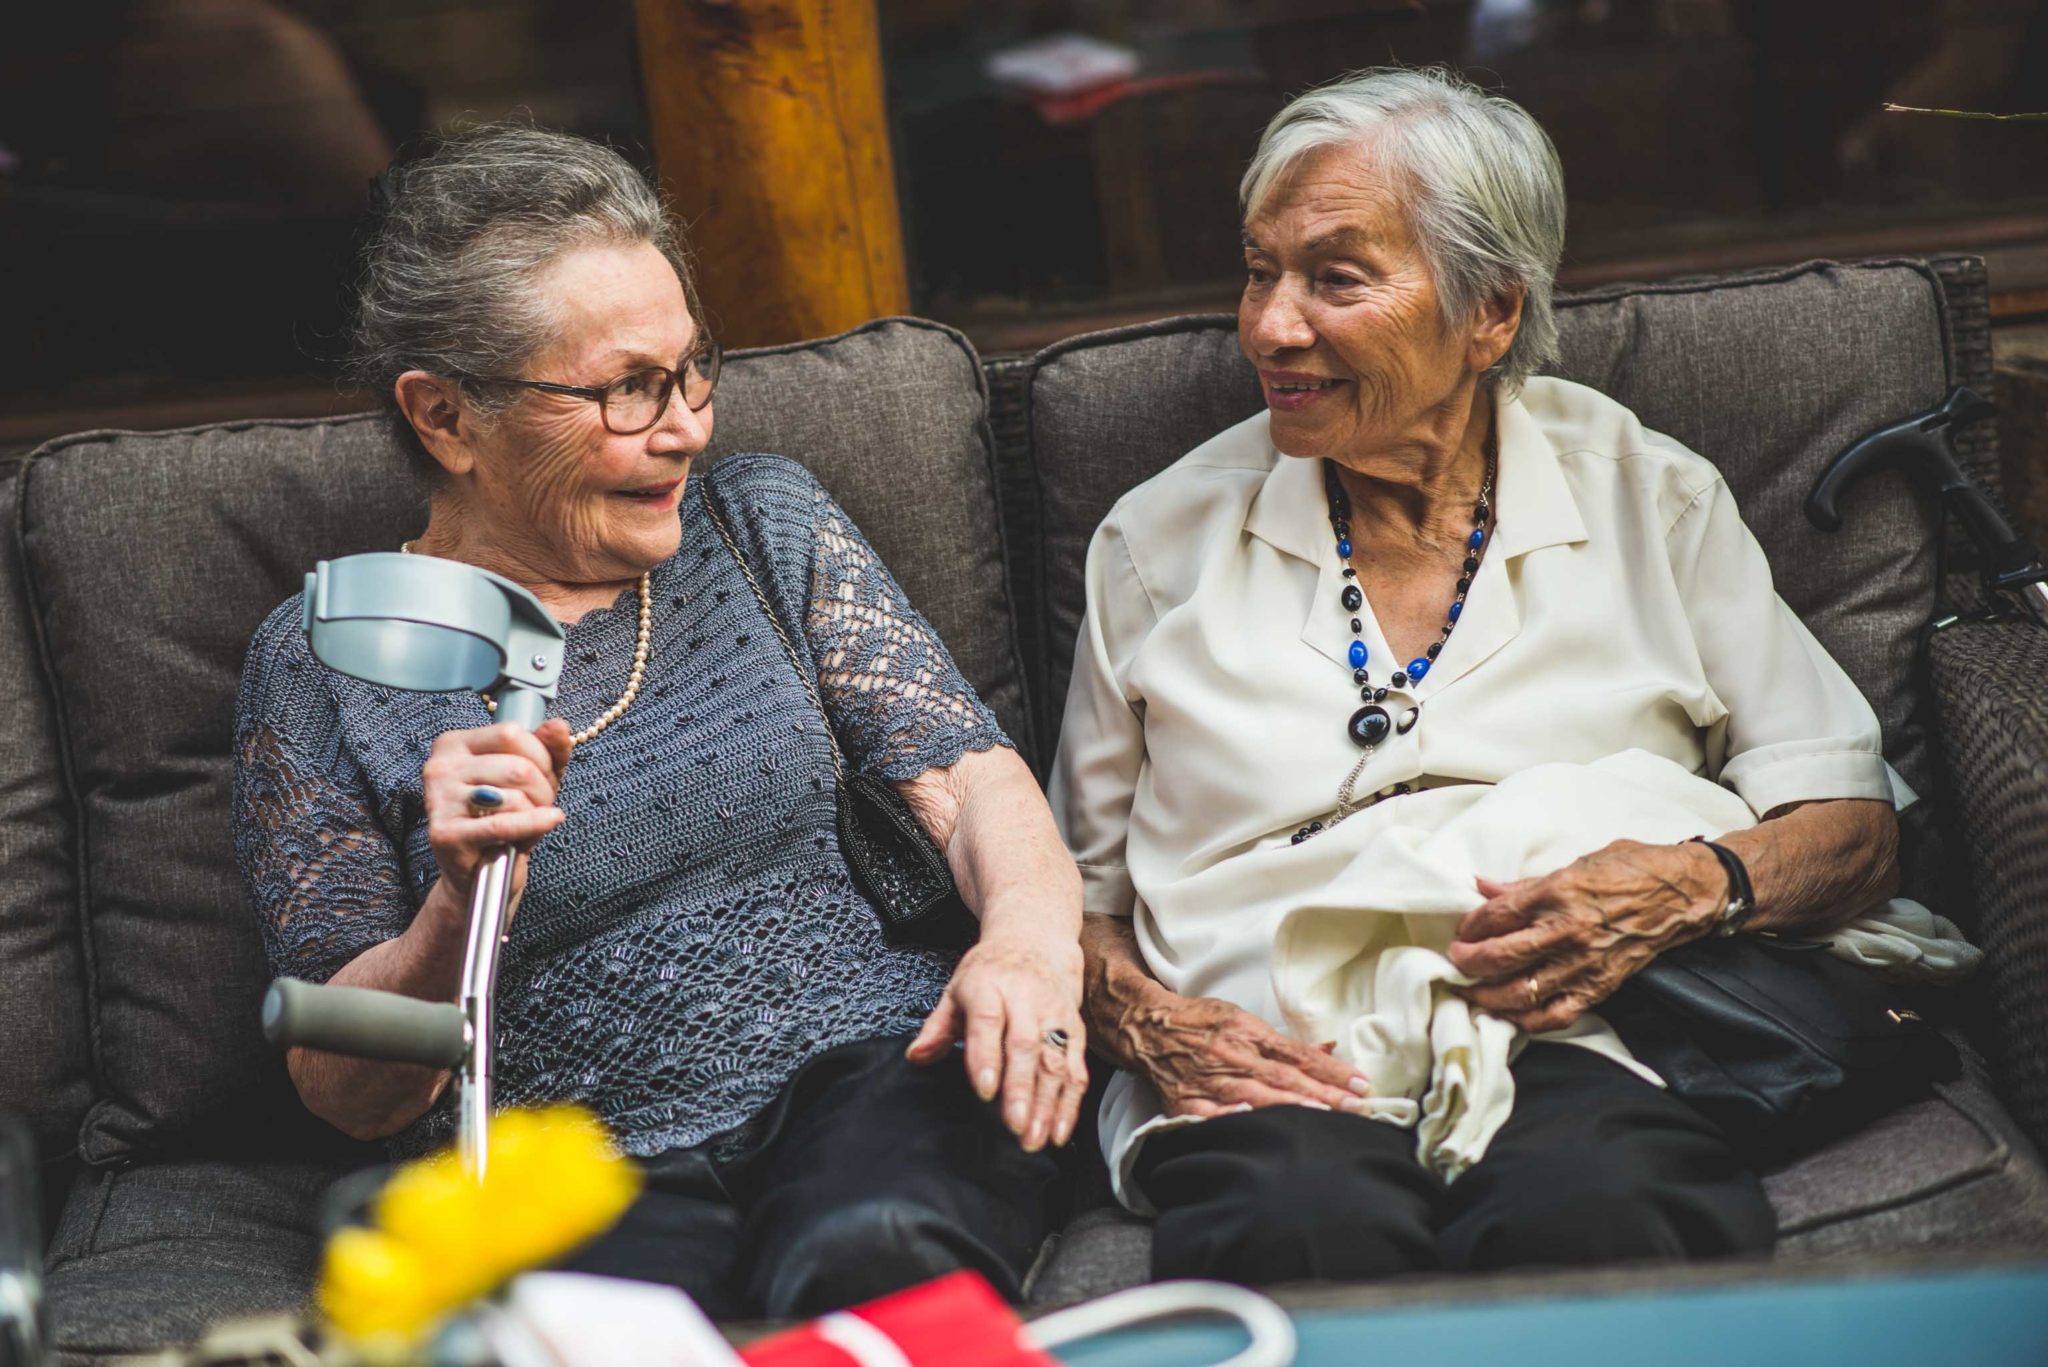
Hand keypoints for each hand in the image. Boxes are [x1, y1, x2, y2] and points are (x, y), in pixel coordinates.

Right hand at [420, 719, 573, 908]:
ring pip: (515, 794)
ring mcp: (439, 800)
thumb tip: (558, 726)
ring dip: (537, 811)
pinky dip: (535, 824)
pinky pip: (504, 823)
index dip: (541, 756)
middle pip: (517, 766)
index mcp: (454, 745)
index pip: (510, 733)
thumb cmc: (503, 820)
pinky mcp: (446, 834)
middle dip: (543, 788)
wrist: (478, 875)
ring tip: (528, 821)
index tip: (544, 776)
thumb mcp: (532, 779)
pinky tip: (549, 821)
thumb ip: (549, 750)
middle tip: (539, 805)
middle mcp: (440, 767)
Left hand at [906, 933, 1087, 1152]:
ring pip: (1054, 1062)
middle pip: (1025, 1046)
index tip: (984, 1090)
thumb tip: (916, 1056)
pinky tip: (1059, 1130)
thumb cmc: (991, 971)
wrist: (1037, 940)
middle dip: (1021, 1089)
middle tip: (1015, 1125)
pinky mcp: (1075, 1031)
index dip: (987, 1057)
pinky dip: (1070, 1103)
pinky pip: (1076, 1069)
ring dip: (1048, 1104)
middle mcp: (1025, 1000)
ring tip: (1036, 1139)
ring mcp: (1054, 1016)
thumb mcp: (956, 990)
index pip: (988, 1022)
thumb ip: (937, 1027)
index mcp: (989, 987)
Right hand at [1113, 988, 1372, 1119]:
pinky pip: (1212, 1116)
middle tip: (1357, 1105)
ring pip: (1255, 1097)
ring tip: (1322, 1117)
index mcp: (1247, 1033)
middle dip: (1323, 1093)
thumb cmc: (1202, 1022)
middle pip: (1283, 1078)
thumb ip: (1286, 1043)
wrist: (1147, 1027)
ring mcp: (1208, 1081)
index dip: (1330, 1069)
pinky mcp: (1185, 1103)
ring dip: (1290, 1108)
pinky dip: (1233, 1121)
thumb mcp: (1244, 1020)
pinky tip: (1255, 1129)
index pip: (1297, 1055)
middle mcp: (1230, 1056)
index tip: (1360, 1082)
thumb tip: (1330, 1049)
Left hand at [1447, 839, 1724, 1032]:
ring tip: (1470, 992)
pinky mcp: (1601, 986)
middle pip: (1501, 955)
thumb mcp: (1577, 862)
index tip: (1459, 931)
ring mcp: (1584, 962)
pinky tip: (1510, 1016)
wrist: (1685, 894)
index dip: (1470, 925)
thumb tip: (1483, 886)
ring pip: (1522, 990)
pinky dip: (1528, 1020)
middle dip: (1468, 962)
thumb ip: (1526, 883)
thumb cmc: (1633, 868)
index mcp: (1558, 891)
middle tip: (1455, 962)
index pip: (1497, 915)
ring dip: (1488, 996)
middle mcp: (1567, 930)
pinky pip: (1557, 1014)